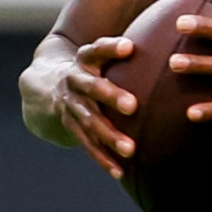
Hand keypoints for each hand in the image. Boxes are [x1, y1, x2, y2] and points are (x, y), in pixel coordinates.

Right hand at [54, 36, 138, 177]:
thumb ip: (123, 48)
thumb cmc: (90, 66)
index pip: (96, 49)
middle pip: (93, 88)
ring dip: (109, 136)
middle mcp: (74, 81)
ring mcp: (70, 105)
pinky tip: (120, 171)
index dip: (111, 48)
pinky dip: (103, 159)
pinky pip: (87, 144)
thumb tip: (166, 40)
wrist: (45, 86)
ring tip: (130, 149)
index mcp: (84, 59)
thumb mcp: (98, 53)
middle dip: (112, 97)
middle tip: (133, 105)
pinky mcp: (70, 127)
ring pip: (89, 122)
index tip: (129, 47)